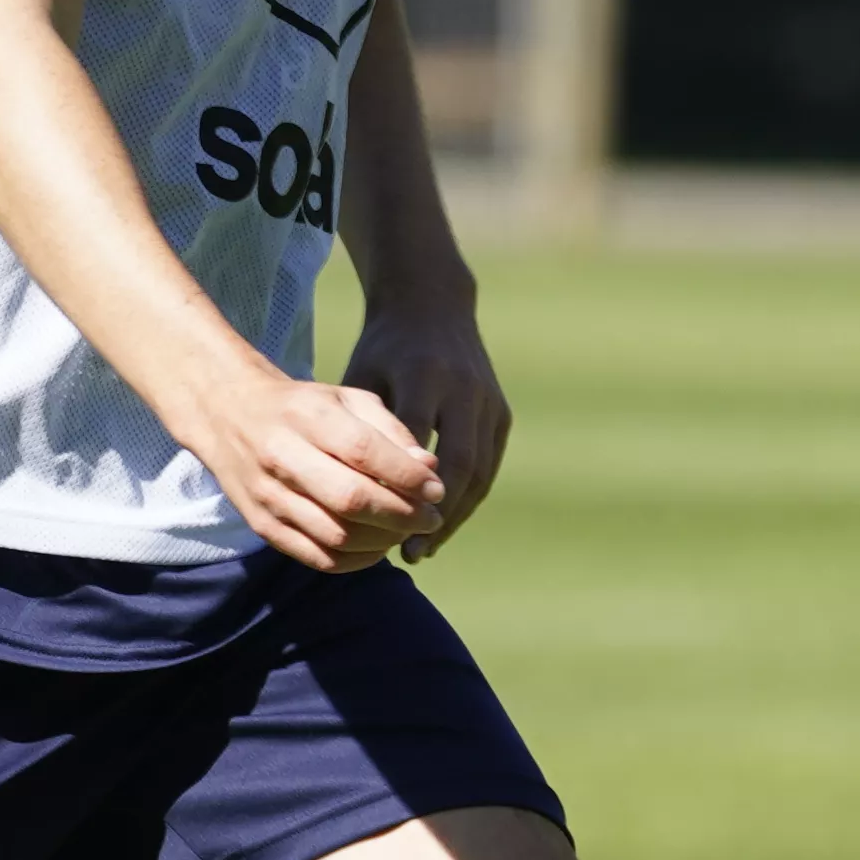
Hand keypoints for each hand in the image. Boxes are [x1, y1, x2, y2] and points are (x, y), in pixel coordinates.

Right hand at [174, 364, 461, 575]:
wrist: (229, 415)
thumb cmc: (304, 407)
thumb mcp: (348, 401)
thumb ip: (391, 432)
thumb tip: (429, 468)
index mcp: (309, 417)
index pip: (365, 452)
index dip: (408, 477)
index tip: (437, 490)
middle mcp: (283, 456)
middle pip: (351, 499)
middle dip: (402, 515)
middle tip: (431, 518)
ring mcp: (269, 495)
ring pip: (335, 534)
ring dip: (382, 541)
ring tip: (407, 532)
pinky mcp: (262, 525)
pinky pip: (315, 556)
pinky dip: (354, 561)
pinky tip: (377, 548)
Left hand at [340, 293, 511, 557]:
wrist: (433, 308)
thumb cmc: (383, 350)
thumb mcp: (362, 379)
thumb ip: (362, 431)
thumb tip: (358, 496)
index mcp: (423, 373)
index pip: (416, 440)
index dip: (402, 487)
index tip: (380, 523)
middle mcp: (464, 388)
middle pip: (458, 463)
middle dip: (435, 512)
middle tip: (409, 551)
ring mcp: (488, 401)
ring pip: (479, 471)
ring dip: (454, 515)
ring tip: (424, 549)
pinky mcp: (501, 413)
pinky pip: (488, 466)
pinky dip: (467, 500)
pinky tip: (442, 526)